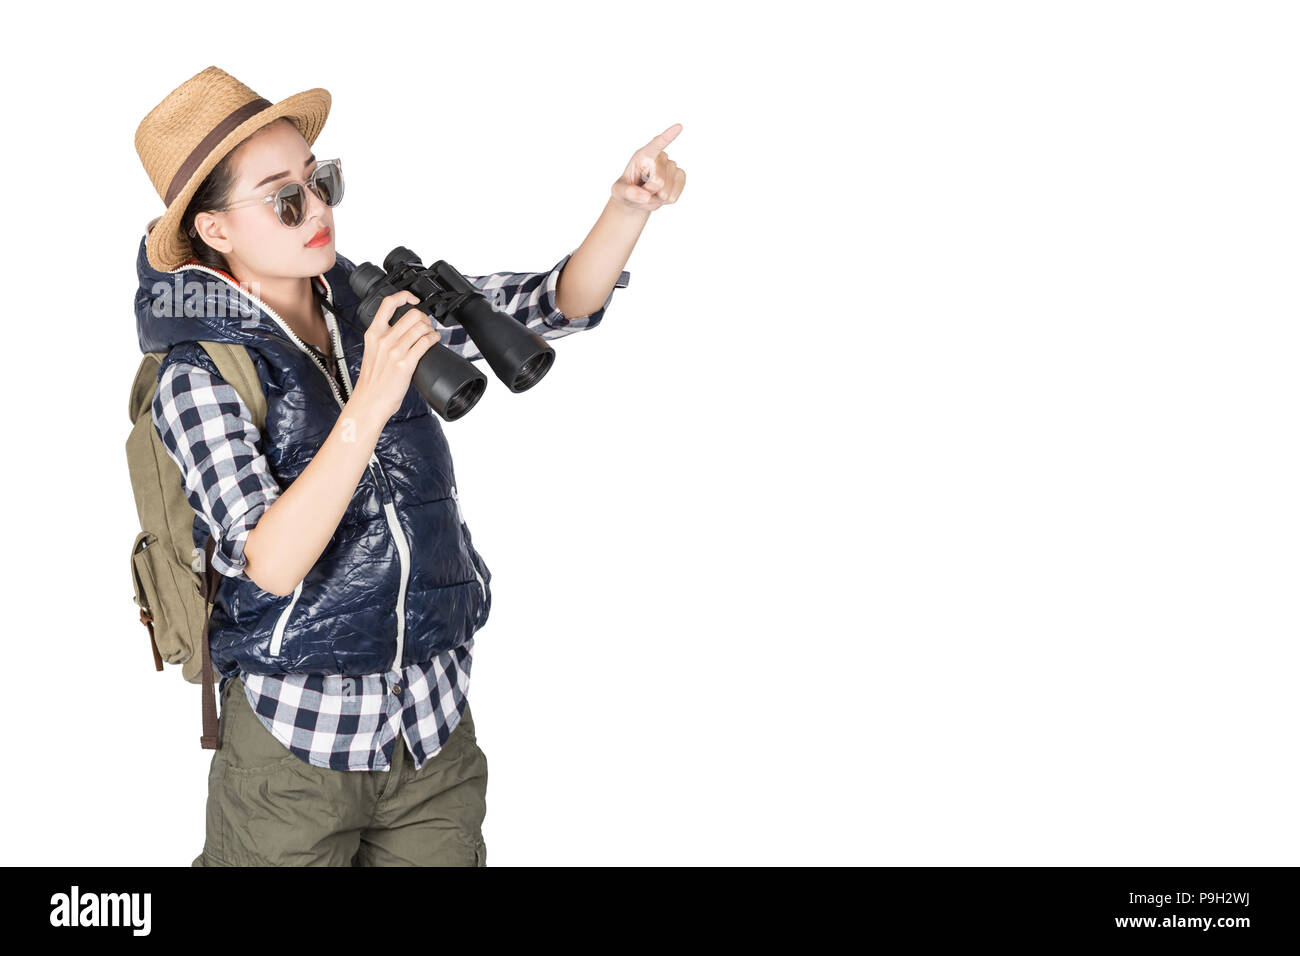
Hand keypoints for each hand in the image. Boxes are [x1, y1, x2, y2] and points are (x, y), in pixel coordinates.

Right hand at [353, 290, 441, 420]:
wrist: (369, 401)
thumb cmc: (372, 381)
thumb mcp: (372, 352)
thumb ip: (383, 339)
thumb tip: (402, 331)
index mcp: (373, 334)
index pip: (388, 303)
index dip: (404, 296)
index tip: (414, 300)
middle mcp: (383, 339)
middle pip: (411, 314)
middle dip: (424, 317)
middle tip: (426, 324)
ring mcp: (394, 350)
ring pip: (421, 327)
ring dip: (431, 328)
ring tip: (431, 333)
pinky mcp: (405, 363)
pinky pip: (425, 343)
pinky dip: (434, 338)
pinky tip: (435, 340)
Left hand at [612, 123, 685, 211]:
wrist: (637, 197)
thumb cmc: (626, 190)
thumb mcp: (619, 192)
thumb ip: (628, 193)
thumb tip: (646, 196)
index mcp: (643, 155)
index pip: (656, 145)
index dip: (667, 137)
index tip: (679, 126)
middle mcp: (660, 157)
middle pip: (658, 181)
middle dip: (649, 192)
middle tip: (642, 190)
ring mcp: (672, 165)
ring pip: (667, 191)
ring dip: (656, 198)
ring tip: (650, 192)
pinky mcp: (680, 176)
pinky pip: (675, 195)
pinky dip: (666, 201)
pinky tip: (660, 195)